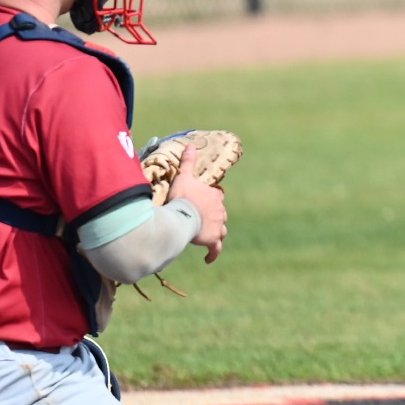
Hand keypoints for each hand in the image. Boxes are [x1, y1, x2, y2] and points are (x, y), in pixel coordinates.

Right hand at [168, 145, 228, 262]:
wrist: (184, 215)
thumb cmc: (183, 196)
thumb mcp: (184, 176)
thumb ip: (188, 162)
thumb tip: (190, 145)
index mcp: (215, 196)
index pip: (217, 197)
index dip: (211, 200)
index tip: (204, 203)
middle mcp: (221, 211)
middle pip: (221, 215)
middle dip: (214, 218)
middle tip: (202, 221)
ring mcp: (218, 226)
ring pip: (221, 231)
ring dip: (216, 234)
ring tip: (208, 238)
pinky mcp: (213, 239)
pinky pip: (216, 249)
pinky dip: (213, 254)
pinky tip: (208, 259)